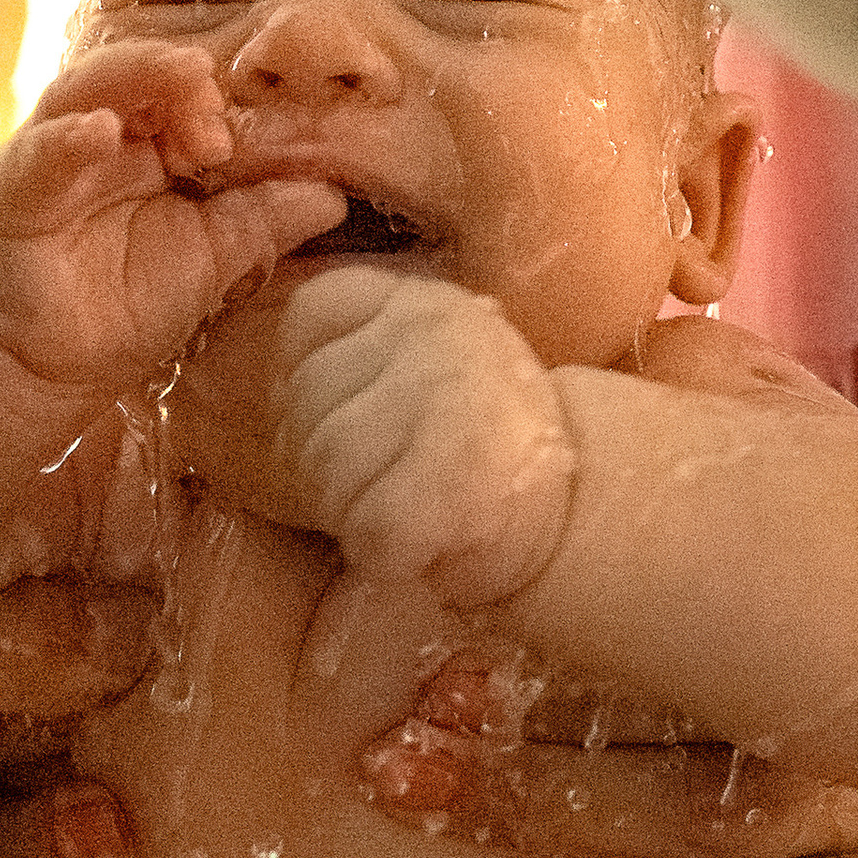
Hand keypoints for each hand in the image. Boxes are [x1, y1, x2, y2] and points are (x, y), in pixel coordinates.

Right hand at [0, 43, 343, 393]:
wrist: (51, 367)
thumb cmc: (127, 306)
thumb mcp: (213, 259)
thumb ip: (264, 221)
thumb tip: (334, 193)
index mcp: (150, 144)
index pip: (186, 93)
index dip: (219, 101)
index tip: (246, 137)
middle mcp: (100, 136)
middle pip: (140, 74)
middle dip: (184, 77)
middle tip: (219, 100)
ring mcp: (51, 156)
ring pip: (87, 89)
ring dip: (136, 77)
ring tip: (184, 76)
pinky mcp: (10, 190)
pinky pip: (40, 153)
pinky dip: (68, 138)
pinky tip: (99, 132)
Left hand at [179, 263, 575, 598]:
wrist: (584, 513)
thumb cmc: (486, 446)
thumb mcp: (432, 361)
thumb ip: (362, 349)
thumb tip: (273, 386)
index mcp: (422, 301)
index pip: (310, 315)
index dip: (310, 381)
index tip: (355, 418)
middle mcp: (433, 334)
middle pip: (305, 404)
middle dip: (327, 463)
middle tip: (390, 481)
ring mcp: (443, 402)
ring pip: (325, 470)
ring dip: (352, 512)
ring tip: (411, 508)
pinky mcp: (450, 483)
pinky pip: (365, 530)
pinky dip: (383, 556)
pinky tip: (423, 544)